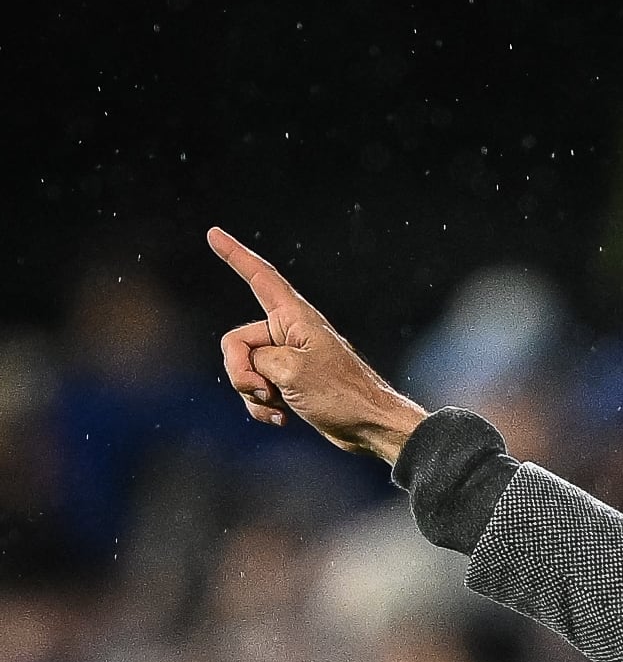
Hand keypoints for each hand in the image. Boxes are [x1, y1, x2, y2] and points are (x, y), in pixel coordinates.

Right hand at [207, 227, 427, 463]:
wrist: (371, 427)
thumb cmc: (341, 394)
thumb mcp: (290, 371)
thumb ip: (256, 360)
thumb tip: (253, 371)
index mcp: (295, 318)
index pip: (260, 278)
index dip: (235, 255)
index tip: (213, 233)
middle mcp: (289, 333)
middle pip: (236, 343)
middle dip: (240, 372)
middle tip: (266, 391)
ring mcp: (287, 359)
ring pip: (243, 371)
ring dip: (253, 395)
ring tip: (282, 405)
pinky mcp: (288, 383)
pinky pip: (256, 391)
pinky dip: (262, 408)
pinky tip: (284, 419)